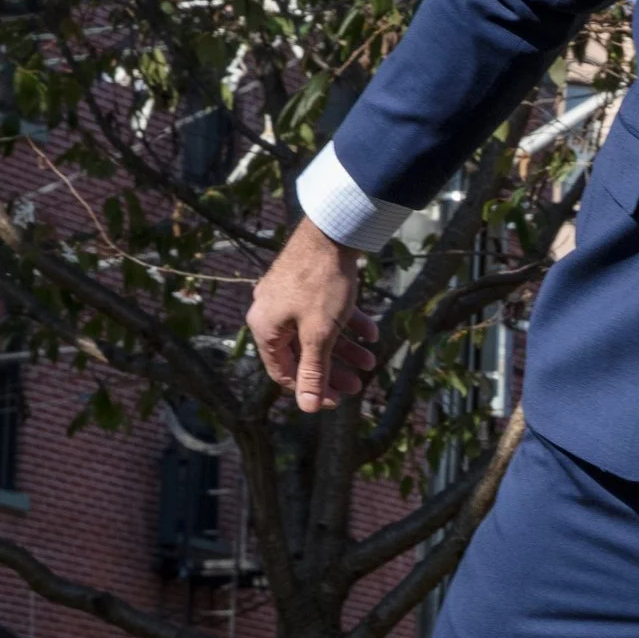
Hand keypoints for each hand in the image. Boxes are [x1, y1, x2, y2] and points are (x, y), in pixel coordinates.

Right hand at [246, 219, 378, 411]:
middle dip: (333, 370)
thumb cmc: (321, 283)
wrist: (333, 230)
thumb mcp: (319, 334)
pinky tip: (373, 332)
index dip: (311, 390)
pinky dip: (347, 323)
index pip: (285, 373)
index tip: (337, 400)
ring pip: (317, 332)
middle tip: (358, 385)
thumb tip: (306, 408)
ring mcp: (288, 296)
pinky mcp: (306, 283)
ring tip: (371, 361)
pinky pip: (325, 311)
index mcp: (265, 328)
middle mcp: (271, 313)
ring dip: (345, 349)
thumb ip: (313, 371)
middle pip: (303, 353)